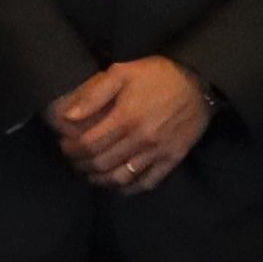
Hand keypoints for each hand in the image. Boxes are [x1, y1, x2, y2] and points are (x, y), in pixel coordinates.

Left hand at [43, 56, 211, 195]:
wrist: (198, 82)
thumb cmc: (156, 76)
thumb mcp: (121, 73)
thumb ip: (94, 95)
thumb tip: (68, 117)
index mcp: (125, 118)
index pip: (89, 144)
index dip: (71, 149)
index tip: (64, 146)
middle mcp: (141, 139)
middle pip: (102, 163)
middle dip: (81, 164)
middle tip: (73, 160)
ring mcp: (158, 152)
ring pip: (122, 177)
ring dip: (100, 179)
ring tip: (90, 174)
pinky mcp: (173, 159)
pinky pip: (148, 182)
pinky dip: (129, 188)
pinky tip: (117, 185)